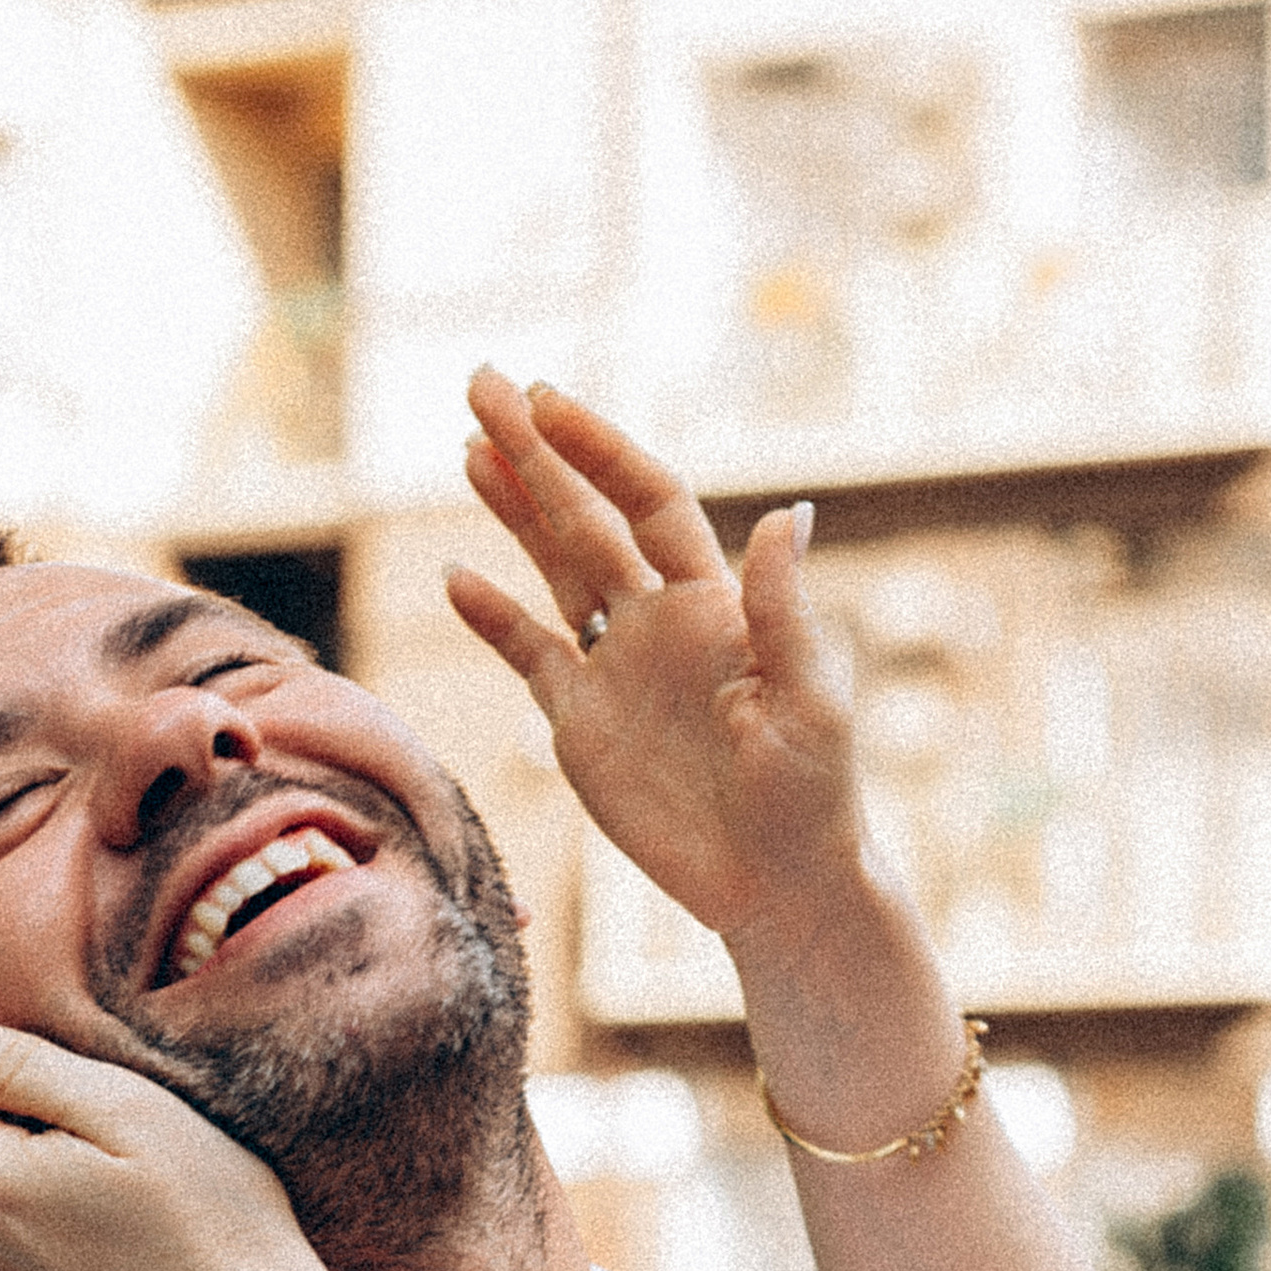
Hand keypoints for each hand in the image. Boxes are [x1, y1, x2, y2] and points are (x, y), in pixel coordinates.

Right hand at [447, 373, 886, 960]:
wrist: (778, 887)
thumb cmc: (813, 797)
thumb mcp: (809, 701)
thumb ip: (783, 610)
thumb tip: (792, 513)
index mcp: (714, 604)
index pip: (647, 500)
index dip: (597, 449)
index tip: (545, 401)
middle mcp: (659, 622)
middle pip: (586, 518)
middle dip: (536, 452)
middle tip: (481, 384)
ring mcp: (616, 669)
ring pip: (553, 569)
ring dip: (513, 510)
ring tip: (468, 448)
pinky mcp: (583, 726)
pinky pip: (529, 656)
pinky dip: (493, 617)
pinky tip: (457, 575)